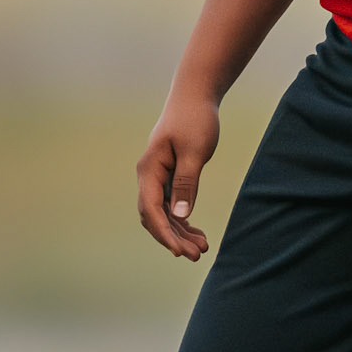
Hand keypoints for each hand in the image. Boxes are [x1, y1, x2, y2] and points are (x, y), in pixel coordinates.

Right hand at [136, 88, 220, 260]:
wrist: (195, 97)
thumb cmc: (195, 120)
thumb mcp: (195, 151)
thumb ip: (187, 182)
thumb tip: (180, 215)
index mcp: (149, 170)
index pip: (151, 210)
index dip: (165, 234)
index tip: (180, 251)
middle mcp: (149, 176)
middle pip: (155, 217)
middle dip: (174, 238)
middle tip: (197, 255)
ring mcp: (157, 178)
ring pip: (164, 214)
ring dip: (180, 233)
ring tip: (202, 248)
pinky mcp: (169, 177)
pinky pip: (172, 205)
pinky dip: (183, 220)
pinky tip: (197, 233)